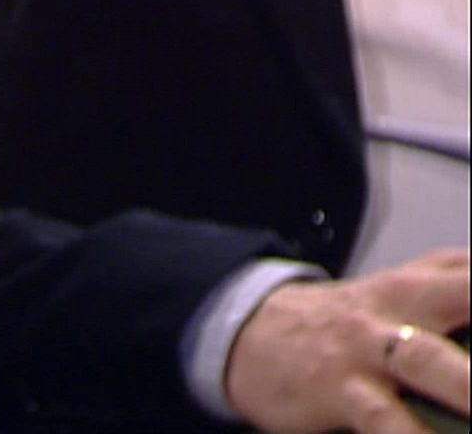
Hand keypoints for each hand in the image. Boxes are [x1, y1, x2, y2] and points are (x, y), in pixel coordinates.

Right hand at [226, 248, 470, 433]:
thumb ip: (463, 284)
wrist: (252, 334)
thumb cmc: (354, 324)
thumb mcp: (411, 288)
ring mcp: (371, 349)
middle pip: (465, 296)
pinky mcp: (341, 392)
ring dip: (471, 388)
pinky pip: (386, 421)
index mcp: (429, 281)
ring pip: (432, 363)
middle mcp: (403, 306)